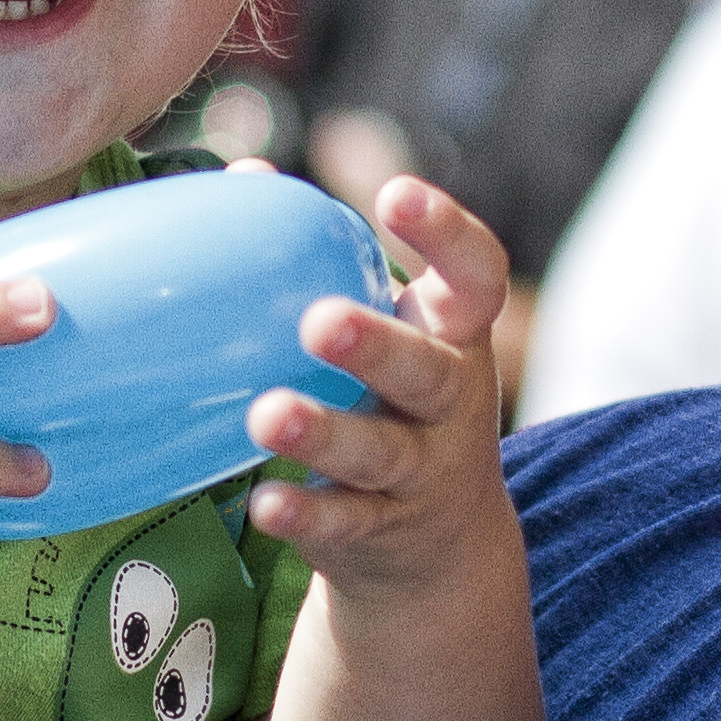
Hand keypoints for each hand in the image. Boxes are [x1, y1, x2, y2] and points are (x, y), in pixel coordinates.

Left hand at [245, 173, 518, 591]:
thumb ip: (329, 255)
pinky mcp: (382, 532)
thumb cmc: (393, 394)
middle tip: (319, 322)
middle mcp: (451, 400)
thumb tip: (245, 176)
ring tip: (268, 415)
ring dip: (326, 434)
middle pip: (426, 371)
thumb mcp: (388, 324)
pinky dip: (308, 515)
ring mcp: (422, 471)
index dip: (446, 233)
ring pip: (382, 453)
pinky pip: (346, 524)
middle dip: (377, 346)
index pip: (476, 275)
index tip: (394, 195)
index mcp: (454, 334)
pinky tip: (266, 503)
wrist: (439, 544)